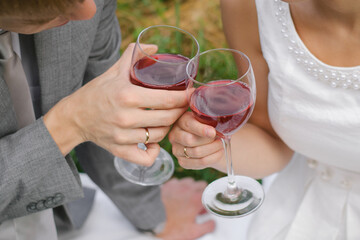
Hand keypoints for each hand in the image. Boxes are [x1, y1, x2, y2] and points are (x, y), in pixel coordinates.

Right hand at [44, 43, 187, 165]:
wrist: (74, 116)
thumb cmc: (96, 92)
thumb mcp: (113, 71)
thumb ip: (133, 55)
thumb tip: (154, 48)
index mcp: (127, 95)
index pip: (167, 99)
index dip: (184, 98)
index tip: (190, 94)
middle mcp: (126, 117)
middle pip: (168, 118)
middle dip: (180, 112)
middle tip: (182, 106)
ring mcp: (122, 136)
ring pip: (160, 136)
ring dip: (168, 128)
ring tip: (168, 119)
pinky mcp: (118, 150)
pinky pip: (145, 158)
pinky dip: (153, 152)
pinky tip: (154, 143)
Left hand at [157, 178, 215, 239]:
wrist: (152, 221)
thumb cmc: (171, 227)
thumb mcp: (193, 232)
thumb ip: (207, 226)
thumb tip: (212, 222)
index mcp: (197, 199)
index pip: (210, 192)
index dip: (208, 202)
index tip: (204, 209)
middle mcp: (188, 189)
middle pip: (201, 184)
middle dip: (201, 193)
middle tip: (196, 204)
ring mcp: (177, 185)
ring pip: (189, 181)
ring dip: (190, 188)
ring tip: (186, 199)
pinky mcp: (167, 185)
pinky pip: (177, 181)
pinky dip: (178, 187)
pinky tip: (176, 195)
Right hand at [168, 112, 223, 169]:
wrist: (206, 140)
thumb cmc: (207, 126)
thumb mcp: (207, 119)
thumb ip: (209, 120)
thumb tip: (213, 130)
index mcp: (181, 120)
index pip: (189, 125)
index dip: (201, 129)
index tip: (213, 133)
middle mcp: (174, 135)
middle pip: (190, 140)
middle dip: (208, 141)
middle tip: (220, 139)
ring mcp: (176, 150)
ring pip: (196, 152)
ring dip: (212, 149)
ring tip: (220, 145)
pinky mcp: (182, 162)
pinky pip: (199, 163)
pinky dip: (212, 158)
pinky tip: (218, 153)